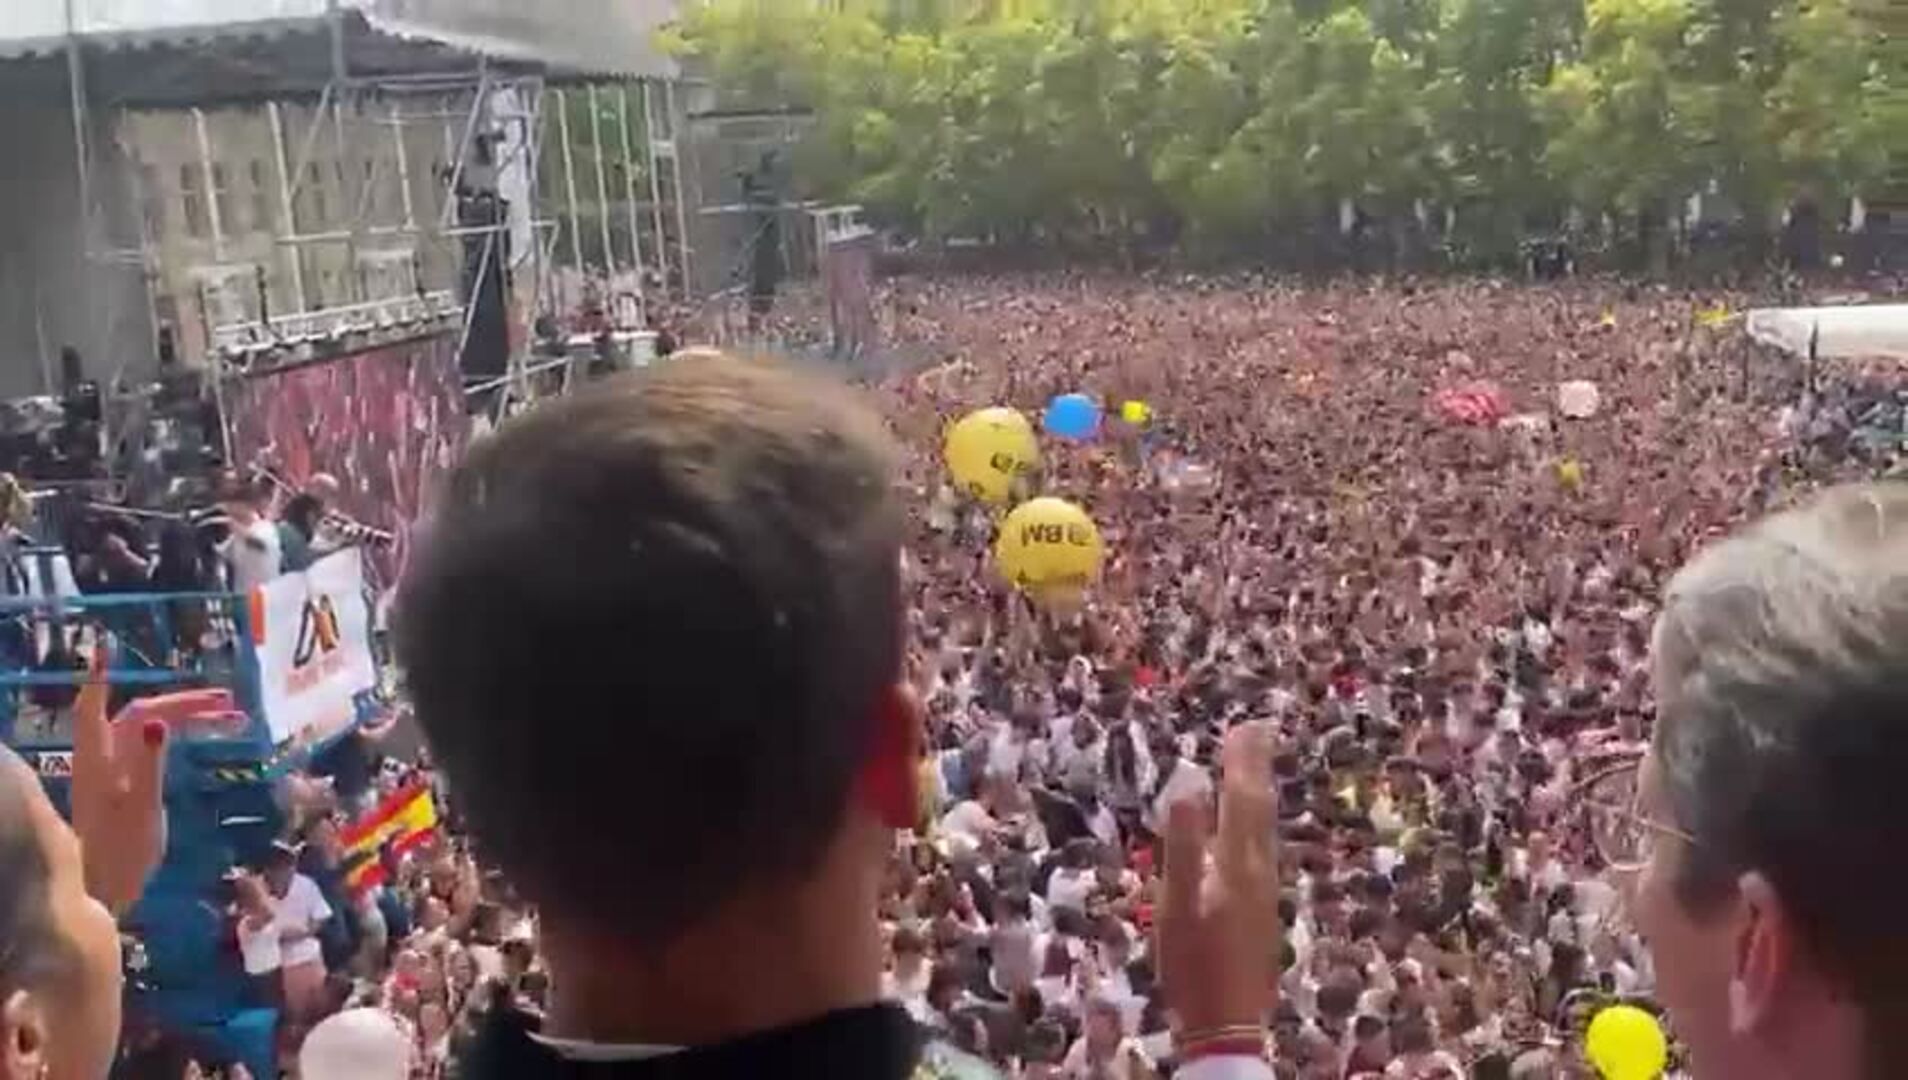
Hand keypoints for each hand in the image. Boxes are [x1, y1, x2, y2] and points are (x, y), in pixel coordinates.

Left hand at [72, 641, 232, 914]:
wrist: (102, 895)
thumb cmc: (120, 855)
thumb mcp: (141, 810)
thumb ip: (149, 765)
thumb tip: (158, 721)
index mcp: (98, 761)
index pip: (97, 708)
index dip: (100, 678)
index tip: (106, 648)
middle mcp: (101, 761)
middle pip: (136, 716)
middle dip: (179, 701)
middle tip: (226, 699)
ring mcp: (110, 776)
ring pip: (145, 732)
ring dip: (184, 718)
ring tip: (231, 716)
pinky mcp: (120, 791)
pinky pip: (147, 749)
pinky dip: (176, 736)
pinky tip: (199, 739)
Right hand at [1159, 721, 1279, 1035]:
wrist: (1227, 1024)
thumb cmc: (1193, 963)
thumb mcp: (1176, 904)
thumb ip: (1181, 845)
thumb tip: (1185, 787)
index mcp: (1237, 864)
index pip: (1242, 800)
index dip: (1242, 762)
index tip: (1243, 726)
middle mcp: (1260, 872)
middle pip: (1261, 809)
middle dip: (1256, 769)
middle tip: (1256, 731)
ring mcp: (1265, 892)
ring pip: (1265, 829)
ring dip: (1258, 793)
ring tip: (1253, 768)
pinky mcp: (1262, 910)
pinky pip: (1262, 846)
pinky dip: (1255, 821)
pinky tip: (1250, 828)